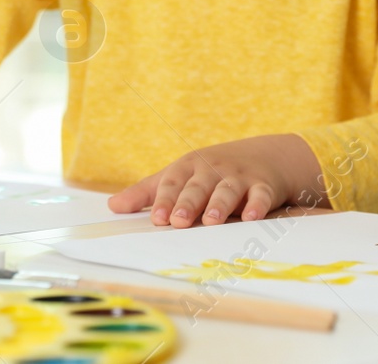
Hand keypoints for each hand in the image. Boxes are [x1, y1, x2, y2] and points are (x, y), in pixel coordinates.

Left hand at [108, 135, 324, 227]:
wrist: (265, 155)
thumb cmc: (212, 171)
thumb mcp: (180, 175)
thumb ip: (148, 192)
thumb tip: (112, 206)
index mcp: (189, 168)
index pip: (173, 183)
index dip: (165, 200)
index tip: (157, 218)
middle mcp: (212, 170)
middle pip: (198, 186)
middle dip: (188, 203)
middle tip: (179, 221)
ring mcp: (239, 177)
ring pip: (227, 190)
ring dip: (219, 204)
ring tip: (211, 220)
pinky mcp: (263, 185)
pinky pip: (260, 195)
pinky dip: (257, 205)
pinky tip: (252, 217)